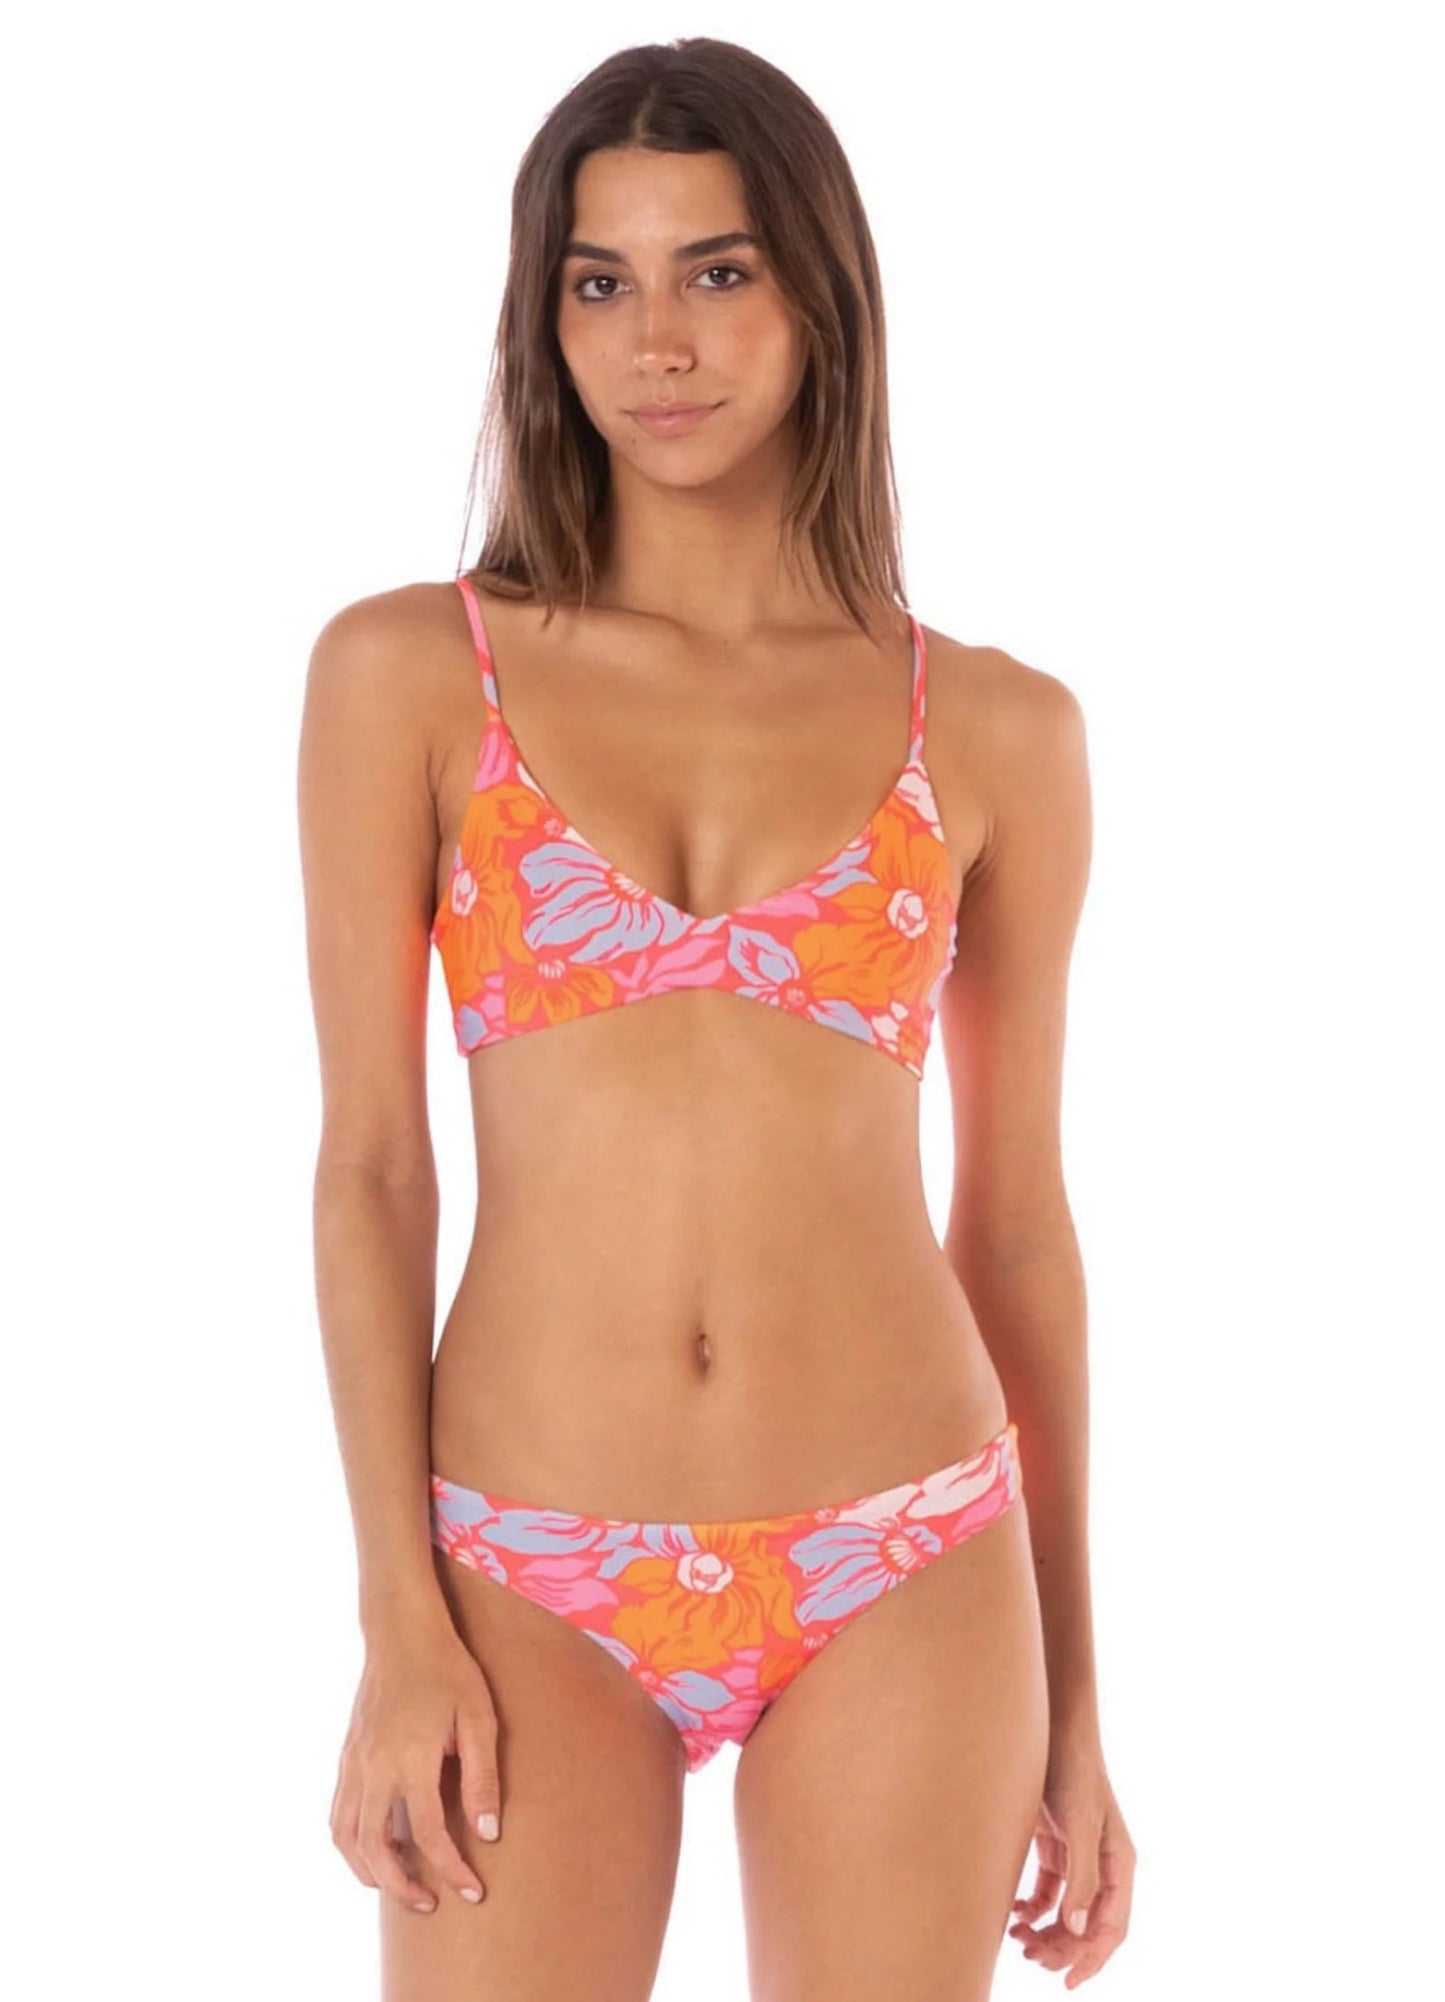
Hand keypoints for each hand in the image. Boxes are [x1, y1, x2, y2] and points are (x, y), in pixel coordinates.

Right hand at [329, 1623, 502, 1912]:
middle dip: (403, 1887)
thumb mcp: (479, 1718)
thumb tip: (488, 1833)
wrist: (402, 1633)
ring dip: (371, 1872)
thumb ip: (482, 1777)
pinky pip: (338, 1817)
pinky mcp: (346, 1758)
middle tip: (431, 1903)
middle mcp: (375, 1768)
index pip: (429, 1835)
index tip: (472, 1891)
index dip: (452, 1870)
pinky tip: (373, 1852)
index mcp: (412, 1759)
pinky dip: (350, 1846)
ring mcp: (355, 1764)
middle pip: (377, 1850)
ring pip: (348, 1839)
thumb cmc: (448, 1671)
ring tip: (401, 1885)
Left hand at [1008, 1725, 1134, 1987]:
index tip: (1067, 1981)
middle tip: (1031, 1955)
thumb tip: (1078, 1929)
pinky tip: (1013, 1911)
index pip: (1111, 1928)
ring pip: (1066, 1910)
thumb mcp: (1079, 1825)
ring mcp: (1077, 1854)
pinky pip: (1047, 1889)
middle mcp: (1101, 1863)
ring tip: (1018, 1938)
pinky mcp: (1055, 1843)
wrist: (1051, 1729)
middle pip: (1087, 1924)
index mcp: (1119, 1865)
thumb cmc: (1072, 1772)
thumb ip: (1081, 1877)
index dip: (1092, 1958)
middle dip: (1062, 1947)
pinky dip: (1032, 1905)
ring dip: (1046, 1930)